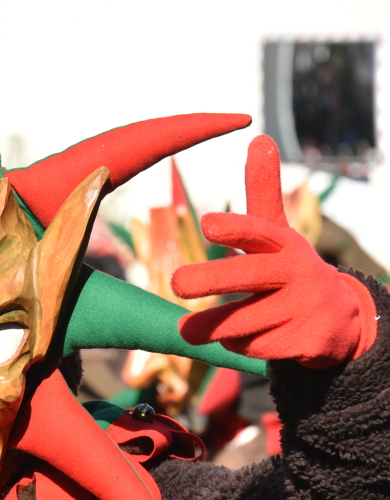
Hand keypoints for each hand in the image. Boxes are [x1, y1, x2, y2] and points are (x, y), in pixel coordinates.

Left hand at [171, 135, 376, 368]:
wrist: (338, 320)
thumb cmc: (289, 269)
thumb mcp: (278, 233)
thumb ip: (262, 192)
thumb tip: (258, 137)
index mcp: (284, 244)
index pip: (259, 232)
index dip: (235, 227)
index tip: (207, 223)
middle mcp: (296, 274)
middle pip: (250, 276)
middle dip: (212, 279)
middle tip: (176, 283)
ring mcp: (302, 309)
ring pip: (246, 320)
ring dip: (213, 326)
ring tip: (188, 330)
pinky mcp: (303, 342)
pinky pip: (254, 347)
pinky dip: (236, 346)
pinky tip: (238, 339)